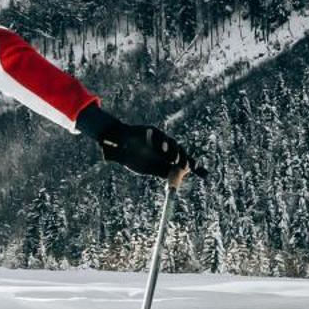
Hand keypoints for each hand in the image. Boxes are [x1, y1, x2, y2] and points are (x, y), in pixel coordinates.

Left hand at [79, 105, 198, 183]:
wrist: (126, 144)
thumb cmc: (120, 145)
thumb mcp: (114, 148)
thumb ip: (112, 152)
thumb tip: (103, 155)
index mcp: (149, 134)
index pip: (158, 139)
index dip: (162, 145)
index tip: (163, 151)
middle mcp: (161, 142)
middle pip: (172, 146)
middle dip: (176, 154)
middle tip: (179, 163)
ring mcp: (167, 151)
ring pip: (179, 155)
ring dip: (186, 162)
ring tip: (193, 169)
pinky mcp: (169, 161)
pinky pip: (183, 164)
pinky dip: (195, 168)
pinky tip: (204, 174)